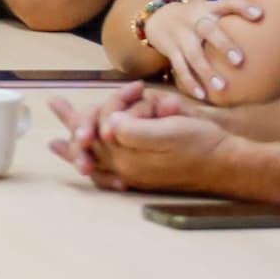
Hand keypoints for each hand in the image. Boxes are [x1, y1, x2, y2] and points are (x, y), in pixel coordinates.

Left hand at [47, 83, 227, 190]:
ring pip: (96, 160)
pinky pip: (111, 174)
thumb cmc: (201, 144)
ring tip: (58, 143)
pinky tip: (91, 165)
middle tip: (52, 108)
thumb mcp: (167, 132)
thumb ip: (133, 130)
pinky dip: (97, 166)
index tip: (56, 100)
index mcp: (127, 157)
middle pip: (88, 147)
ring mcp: (135, 176)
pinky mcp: (146, 178)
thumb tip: (107, 124)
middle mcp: (126, 169)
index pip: (90, 134)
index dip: (77, 117)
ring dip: (77, 147)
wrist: (227, 165)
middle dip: (70, 128)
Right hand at [143, 0, 272, 103]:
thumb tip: (269, 22)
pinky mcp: (169, 49)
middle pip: (209, 30)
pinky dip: (190, 81)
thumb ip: (231, 15)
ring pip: (194, 54)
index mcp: (208, 8)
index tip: (260, 15)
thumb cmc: (194, 17)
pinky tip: (202, 94)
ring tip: (222, 87)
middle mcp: (194, 20)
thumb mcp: (209, 9)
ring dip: (207, 71)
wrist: (156, 17)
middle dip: (223, 44)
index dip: (243, 7)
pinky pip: (180, 67)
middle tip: (240, 61)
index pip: (227, 3)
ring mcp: (180, 35)